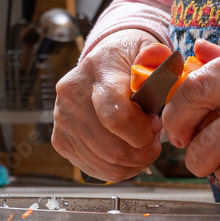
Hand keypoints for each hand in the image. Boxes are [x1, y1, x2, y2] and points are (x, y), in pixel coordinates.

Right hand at [51, 31, 170, 181]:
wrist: (102, 64)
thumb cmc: (128, 61)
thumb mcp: (147, 51)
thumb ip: (157, 57)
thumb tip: (158, 59)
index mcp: (97, 72)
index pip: (116, 117)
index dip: (142, 132)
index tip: (155, 126)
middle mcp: (72, 97)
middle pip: (113, 149)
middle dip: (143, 152)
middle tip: (154, 142)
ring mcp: (63, 122)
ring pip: (106, 164)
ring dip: (133, 163)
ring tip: (142, 146)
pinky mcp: (61, 141)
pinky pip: (96, 169)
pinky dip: (118, 168)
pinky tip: (127, 152)